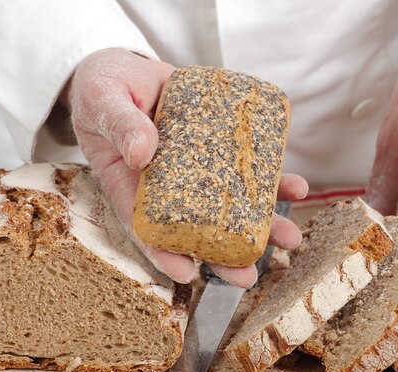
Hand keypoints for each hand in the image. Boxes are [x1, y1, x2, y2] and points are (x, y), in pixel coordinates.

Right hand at [62, 48, 308, 286]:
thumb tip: (142, 152)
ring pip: (229, 203)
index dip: (164, 253)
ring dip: (260, 223)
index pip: (147, 227)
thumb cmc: (104, 89)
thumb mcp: (103, 100)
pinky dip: (271, 178)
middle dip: (223, 255)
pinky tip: (294, 186)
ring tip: (288, 238)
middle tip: (247, 275)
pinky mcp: (220, 147)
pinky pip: (246, 166)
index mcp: (132, 185)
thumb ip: (120, 123)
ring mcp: (197, 168)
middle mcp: (168, 185)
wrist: (129, 69)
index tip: (186, 274)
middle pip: (196, 227)